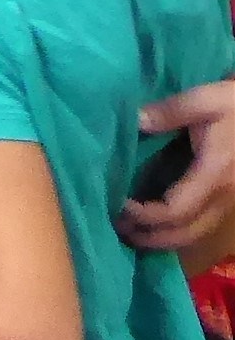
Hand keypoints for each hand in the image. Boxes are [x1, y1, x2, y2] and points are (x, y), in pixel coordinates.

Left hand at [122, 80, 234, 250]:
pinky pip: (201, 226)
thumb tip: (136, 120)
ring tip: (130, 232)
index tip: (118, 205)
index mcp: (214, 175)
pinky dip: (176, 233)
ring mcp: (228, 201)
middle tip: (116, 229)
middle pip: (185, 233)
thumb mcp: (208, 100)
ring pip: (195, 235)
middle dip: (149, 237)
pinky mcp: (227, 199)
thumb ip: (171, 111)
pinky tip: (155, 226)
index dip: (145, 215)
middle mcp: (222, 196)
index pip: (175, 211)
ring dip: (162, 240)